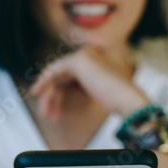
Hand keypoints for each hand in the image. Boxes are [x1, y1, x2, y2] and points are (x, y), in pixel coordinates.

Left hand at [30, 46, 149, 122]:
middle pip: (61, 75)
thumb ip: (82, 86)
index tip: (52, 107)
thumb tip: (61, 91)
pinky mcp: (78, 61)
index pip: (69, 74)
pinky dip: (44, 83)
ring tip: (46, 113)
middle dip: (52, 96)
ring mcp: (83, 55)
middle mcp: (88, 53)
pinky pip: (55, 72)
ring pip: (56, 76)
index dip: (58, 91)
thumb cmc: (119, 100)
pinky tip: (38, 92)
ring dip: (49, 96)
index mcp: (95, 58)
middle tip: (48, 113)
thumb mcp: (96, 90)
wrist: (128, 100)